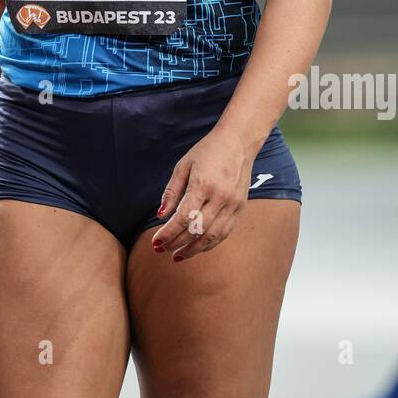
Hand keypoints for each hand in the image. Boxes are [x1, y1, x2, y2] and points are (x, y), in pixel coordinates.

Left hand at [151, 127, 255, 260]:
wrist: (239, 142)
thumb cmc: (208, 151)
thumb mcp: (183, 166)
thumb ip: (172, 192)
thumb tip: (161, 215)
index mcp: (203, 185)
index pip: (183, 218)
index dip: (168, 234)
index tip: (156, 243)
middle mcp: (220, 198)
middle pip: (196, 230)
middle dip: (177, 244)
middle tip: (161, 250)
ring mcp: (233, 205)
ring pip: (212, 237)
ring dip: (193, 250)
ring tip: (177, 255)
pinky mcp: (240, 209)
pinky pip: (224, 233)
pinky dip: (209, 243)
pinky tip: (196, 247)